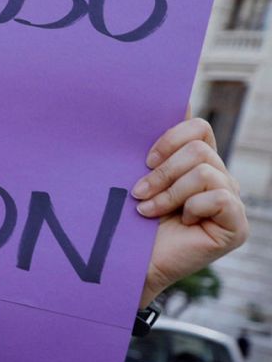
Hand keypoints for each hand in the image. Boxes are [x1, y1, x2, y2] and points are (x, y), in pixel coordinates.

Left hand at [130, 118, 248, 305]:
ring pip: (206, 171)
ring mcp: (230, 202)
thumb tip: (174, 99)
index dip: (170, 136)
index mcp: (196, 163)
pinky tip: (181, 221)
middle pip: (199, 147)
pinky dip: (192, 207)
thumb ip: (155, 145)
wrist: (125, 263)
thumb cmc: (127, 220)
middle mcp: (218, 178)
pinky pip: (219, 197)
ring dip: (170, 192)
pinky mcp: (236, 225)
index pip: (197, 127)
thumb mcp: (138, 175)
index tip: (145, 158)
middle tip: (140, 192)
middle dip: (163, 170)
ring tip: (149, 210)